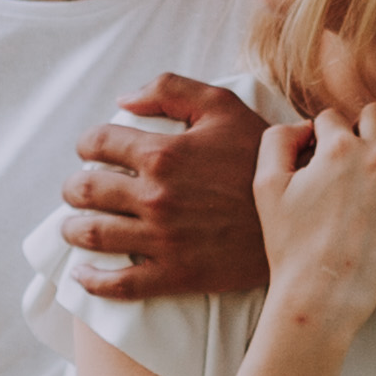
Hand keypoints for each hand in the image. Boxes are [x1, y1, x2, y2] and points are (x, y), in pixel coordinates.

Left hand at [57, 74, 273, 298]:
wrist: (301, 212)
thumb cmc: (259, 155)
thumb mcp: (223, 106)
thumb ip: (170, 90)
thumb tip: (122, 100)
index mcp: (163, 153)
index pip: (97, 143)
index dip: (86, 145)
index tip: (89, 151)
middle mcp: (155, 196)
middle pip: (86, 191)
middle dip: (73, 189)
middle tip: (78, 191)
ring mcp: (163, 238)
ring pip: (93, 235)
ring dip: (74, 230)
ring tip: (74, 227)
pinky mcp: (176, 274)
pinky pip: (120, 284)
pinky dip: (92, 280)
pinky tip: (83, 275)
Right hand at [255, 103, 375, 327]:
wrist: (322, 294)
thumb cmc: (291, 244)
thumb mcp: (265, 185)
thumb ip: (277, 139)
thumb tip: (306, 126)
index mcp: (337, 148)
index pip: (331, 118)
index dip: (322, 133)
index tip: (319, 152)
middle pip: (374, 114)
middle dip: (361, 122)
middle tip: (356, 145)